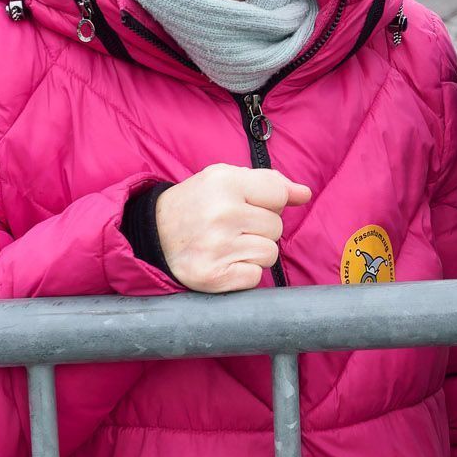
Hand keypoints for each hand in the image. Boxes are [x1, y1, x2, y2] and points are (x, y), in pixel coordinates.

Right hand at [155, 164, 310, 293]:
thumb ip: (270, 183)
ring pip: (270, 253)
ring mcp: (216, 247)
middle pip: (276, 227)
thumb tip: (304, 194)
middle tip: (232, 227)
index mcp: (225, 183)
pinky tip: (224, 262)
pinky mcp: (212, 277)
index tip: (249, 205)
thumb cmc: (197, 203)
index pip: (278, 195)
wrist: (152, 234)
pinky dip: (244, 273)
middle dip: (261, 229)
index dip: (269, 203)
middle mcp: (221, 214)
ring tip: (228, 244)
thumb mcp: (226, 179)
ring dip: (255, 252)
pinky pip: (255, 277)